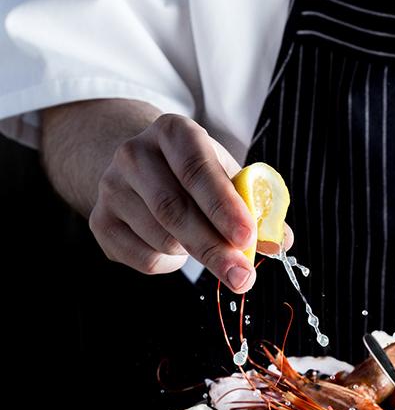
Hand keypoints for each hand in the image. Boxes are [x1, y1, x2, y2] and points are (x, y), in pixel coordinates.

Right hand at [88, 113, 292, 291]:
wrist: (141, 171)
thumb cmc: (196, 176)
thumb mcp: (227, 177)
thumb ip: (255, 207)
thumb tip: (279, 240)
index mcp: (173, 132)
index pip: (196, 169)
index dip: (223, 206)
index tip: (247, 237)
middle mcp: (134, 154)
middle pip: (175, 210)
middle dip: (214, 249)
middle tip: (243, 278)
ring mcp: (111, 188)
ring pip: (162, 239)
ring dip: (193, 253)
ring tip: (201, 239)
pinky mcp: (100, 222)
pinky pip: (145, 259)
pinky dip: (170, 264)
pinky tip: (173, 246)